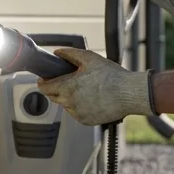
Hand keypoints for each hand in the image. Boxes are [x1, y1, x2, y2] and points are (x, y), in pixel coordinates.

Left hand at [35, 47, 154, 125]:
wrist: (130, 93)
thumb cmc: (112, 76)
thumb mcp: (89, 58)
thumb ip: (70, 53)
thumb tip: (57, 52)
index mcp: (67, 88)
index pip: (44, 88)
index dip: (43, 82)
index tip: (44, 79)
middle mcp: (69, 103)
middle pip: (53, 96)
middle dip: (56, 89)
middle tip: (66, 82)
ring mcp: (77, 113)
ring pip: (65, 105)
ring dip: (69, 98)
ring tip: (84, 90)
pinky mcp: (86, 121)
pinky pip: (77, 113)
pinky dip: (80, 107)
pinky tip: (91, 99)